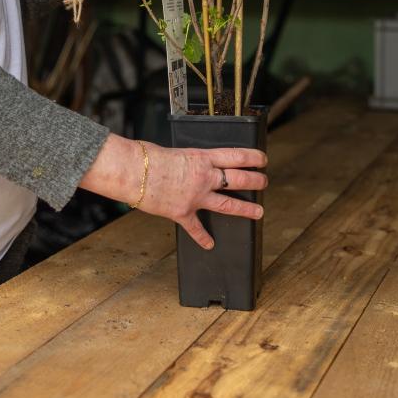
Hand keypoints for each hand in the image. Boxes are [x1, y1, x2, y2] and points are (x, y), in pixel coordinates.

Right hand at [80, 134, 266, 248]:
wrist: (133, 172)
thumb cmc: (147, 157)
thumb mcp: (174, 152)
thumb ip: (187, 160)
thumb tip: (187, 165)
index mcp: (202, 158)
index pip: (236, 155)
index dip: (253, 157)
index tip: (263, 159)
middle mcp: (204, 177)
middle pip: (239, 180)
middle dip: (256, 181)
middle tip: (264, 183)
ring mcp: (196, 197)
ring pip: (228, 204)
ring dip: (245, 209)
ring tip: (258, 212)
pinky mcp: (183, 213)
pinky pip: (196, 229)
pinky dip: (203, 238)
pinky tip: (210, 245)